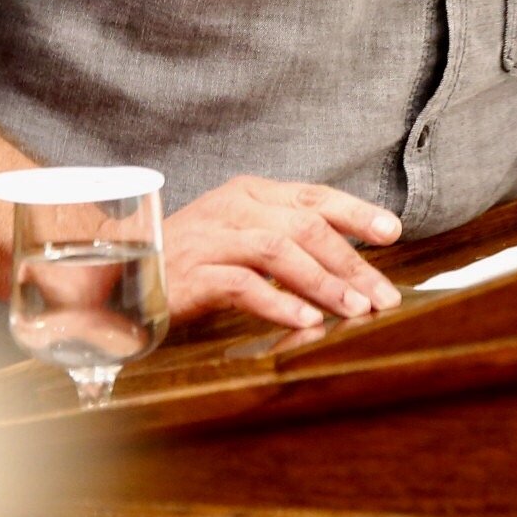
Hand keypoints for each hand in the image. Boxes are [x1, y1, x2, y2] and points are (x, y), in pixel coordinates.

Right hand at [163, 174, 405, 328]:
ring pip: (278, 251)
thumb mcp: (242, 238)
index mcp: (250, 194)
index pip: (313, 196)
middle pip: (303, 225)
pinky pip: (242, 285)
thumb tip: (349, 267)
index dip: (355, 212)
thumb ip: (287, 241)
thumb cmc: (192, 260)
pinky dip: (279, 303)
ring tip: (354, 310)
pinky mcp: (191, 275)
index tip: (392, 232)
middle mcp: (232, 208)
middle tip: (382, 295)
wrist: (124, 276)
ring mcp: (210, 239)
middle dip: (350, 262)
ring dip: (322, 282)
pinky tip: (306, 322)